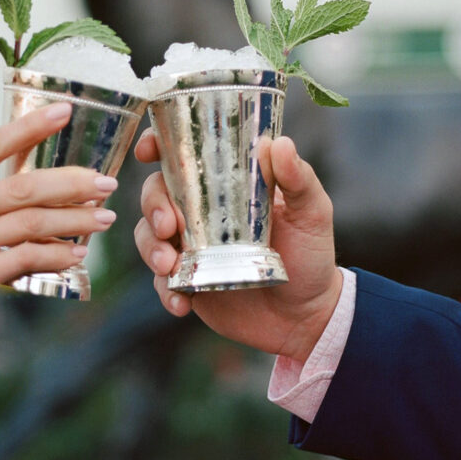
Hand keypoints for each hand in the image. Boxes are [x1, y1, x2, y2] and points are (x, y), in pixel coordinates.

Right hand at [0, 102, 118, 360]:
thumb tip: (36, 162)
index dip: (30, 127)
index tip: (65, 111)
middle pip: (23, 187)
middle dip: (72, 183)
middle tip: (106, 183)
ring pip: (31, 223)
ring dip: (75, 220)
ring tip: (104, 218)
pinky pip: (25, 259)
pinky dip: (56, 255)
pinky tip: (77, 254)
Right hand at [133, 129, 341, 364]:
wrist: (307, 316)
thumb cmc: (311, 255)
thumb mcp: (312, 212)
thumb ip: (299, 179)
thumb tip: (279, 143)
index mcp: (226, 184)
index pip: (183, 155)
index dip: (158, 145)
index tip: (148, 151)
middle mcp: (201, 211)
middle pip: (156, 192)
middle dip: (153, 205)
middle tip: (168, 226)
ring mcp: (192, 247)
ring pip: (149, 235)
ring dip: (150, 247)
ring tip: (168, 266)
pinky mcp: (189, 282)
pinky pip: (162, 282)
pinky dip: (165, 290)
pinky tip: (182, 302)